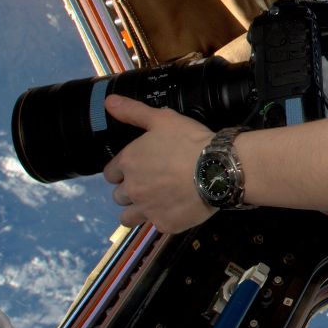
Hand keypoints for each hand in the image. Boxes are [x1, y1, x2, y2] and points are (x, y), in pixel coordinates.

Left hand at [100, 95, 215, 231]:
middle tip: (152, 184)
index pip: (110, 174)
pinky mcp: (164, 224)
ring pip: (128, 218)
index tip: (139, 168)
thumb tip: (108, 102)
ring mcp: (147, 209)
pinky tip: (176, 209)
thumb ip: (132, 111)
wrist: (219, 169)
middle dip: (131, 191)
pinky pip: (156, 225)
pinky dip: (163, 218)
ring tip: (157, 202)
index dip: (123, 171)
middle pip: (119, 196)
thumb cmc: (190, 141)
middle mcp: (132, 189)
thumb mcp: (162, 119)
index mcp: (128, 163)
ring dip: (138, 210)